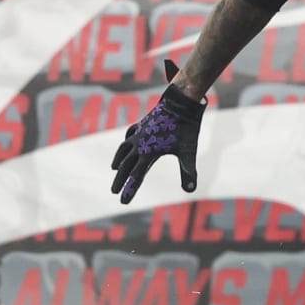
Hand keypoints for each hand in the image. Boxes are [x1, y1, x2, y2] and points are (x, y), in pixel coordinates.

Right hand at [111, 60, 205, 204]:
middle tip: (114, 191)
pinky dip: (126, 143)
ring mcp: (139, 133)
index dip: (130, 190)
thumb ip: (188, 171)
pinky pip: (129, 135)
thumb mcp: (188, 152)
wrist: (180, 102)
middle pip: (126, 165)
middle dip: (120, 179)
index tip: (123, 202)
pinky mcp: (142, 124)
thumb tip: (190, 190)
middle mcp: (140, 144)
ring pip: (124, 149)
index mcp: (149, 152)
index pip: (136, 176)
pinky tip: (127, 145)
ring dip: (119, 160)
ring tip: (114, 168)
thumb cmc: (185, 128)